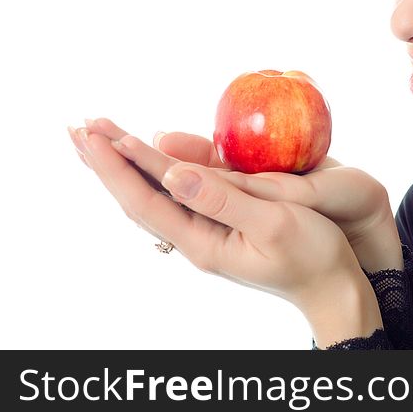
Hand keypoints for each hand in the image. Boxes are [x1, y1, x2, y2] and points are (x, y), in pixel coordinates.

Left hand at [80, 118, 402, 272]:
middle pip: (139, 197)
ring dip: (127, 165)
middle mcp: (197, 237)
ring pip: (156, 195)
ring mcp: (209, 232)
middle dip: (108, 162)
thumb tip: (173, 174)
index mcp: (203, 240)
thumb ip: (224, 199)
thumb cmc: (312, 255)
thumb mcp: (273, 223)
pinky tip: (153, 163)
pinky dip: (157, 172)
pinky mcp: (224, 224)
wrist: (333, 284)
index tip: (93, 133)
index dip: (117, 164)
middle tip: (79, 127)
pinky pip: (179, 194)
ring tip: (102, 140)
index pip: (145, 198)